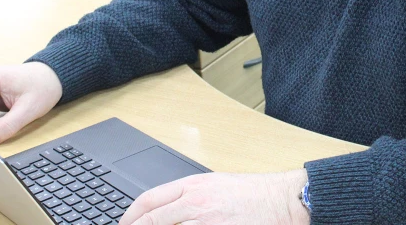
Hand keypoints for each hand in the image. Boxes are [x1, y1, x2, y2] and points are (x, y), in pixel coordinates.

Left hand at [118, 169, 309, 224]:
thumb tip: (166, 209)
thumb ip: (190, 196)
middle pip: (152, 220)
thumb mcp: (216, 185)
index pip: (149, 200)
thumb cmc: (253, 193)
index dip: (131, 215)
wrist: (281, 200)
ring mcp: (205, 222)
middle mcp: (195, 203)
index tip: (123, 224)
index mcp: (193, 186)